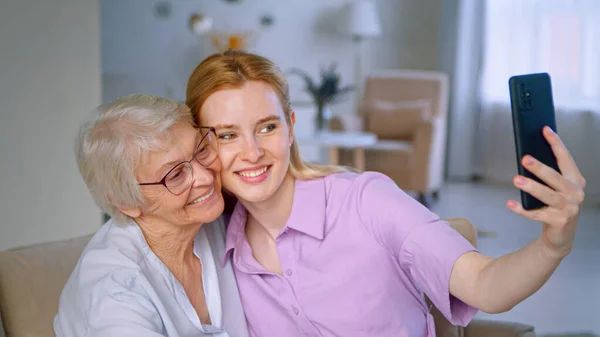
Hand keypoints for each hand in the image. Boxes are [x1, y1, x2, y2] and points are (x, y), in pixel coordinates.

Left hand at [507, 126, 585, 257]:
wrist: (561, 235)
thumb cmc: (556, 205)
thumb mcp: (556, 188)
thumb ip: (548, 174)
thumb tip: (527, 155)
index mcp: (576, 180)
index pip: (566, 158)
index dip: (556, 143)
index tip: (545, 129)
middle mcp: (575, 193)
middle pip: (555, 177)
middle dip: (540, 167)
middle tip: (525, 158)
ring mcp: (569, 209)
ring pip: (547, 195)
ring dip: (531, 187)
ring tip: (516, 179)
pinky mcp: (558, 222)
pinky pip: (536, 214)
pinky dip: (522, 209)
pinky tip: (510, 204)